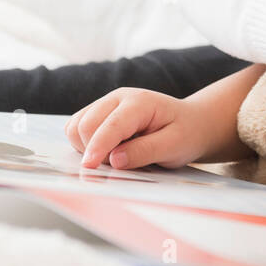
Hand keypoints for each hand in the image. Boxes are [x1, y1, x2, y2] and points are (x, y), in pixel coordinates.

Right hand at [65, 88, 212, 170]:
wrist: (190, 123)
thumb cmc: (184, 134)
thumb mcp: (174, 146)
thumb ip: (145, 151)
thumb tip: (114, 160)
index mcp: (139, 102)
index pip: (110, 126)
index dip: (98, 148)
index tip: (89, 168)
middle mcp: (118, 98)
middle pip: (85, 125)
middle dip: (92, 151)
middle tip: (116, 165)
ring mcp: (106, 104)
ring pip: (76, 126)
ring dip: (86, 147)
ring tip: (114, 156)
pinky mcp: (99, 113)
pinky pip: (76, 129)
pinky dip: (84, 144)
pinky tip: (106, 150)